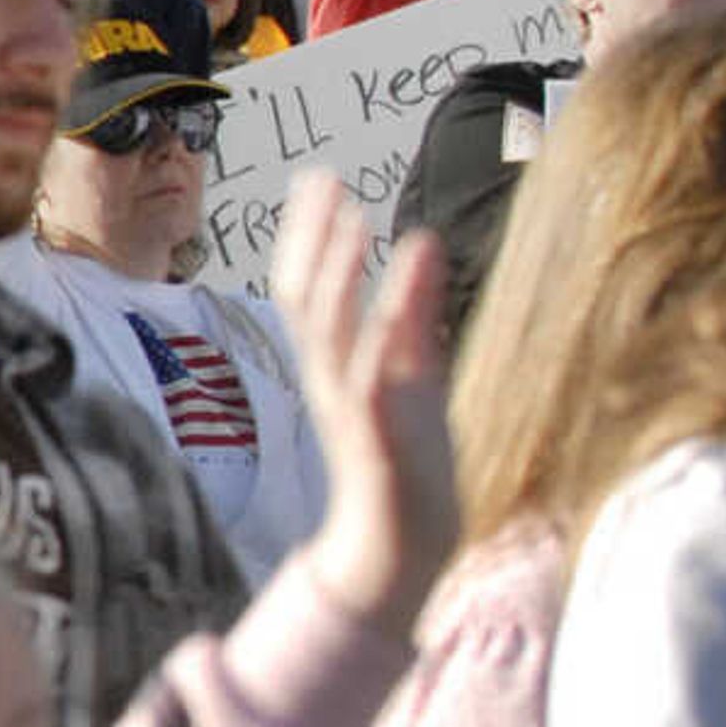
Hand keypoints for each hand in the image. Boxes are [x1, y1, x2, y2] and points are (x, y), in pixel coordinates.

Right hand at [271, 170, 452, 635]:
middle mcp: (331, 382)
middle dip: (311, 239)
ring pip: (329, 331)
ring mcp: (351, 410)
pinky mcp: (379, 439)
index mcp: (335, 368)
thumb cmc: (412, 463)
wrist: (403, 547)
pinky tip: (400, 293)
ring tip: (355, 218)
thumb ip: (417, 314)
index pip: (307, 290)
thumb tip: (421, 244)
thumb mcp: (418, 375)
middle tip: (323, 180)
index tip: (318, 179)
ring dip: (339, 273)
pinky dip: (384, 328)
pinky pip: (372, 380)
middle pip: (304, 300)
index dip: (308, 235)